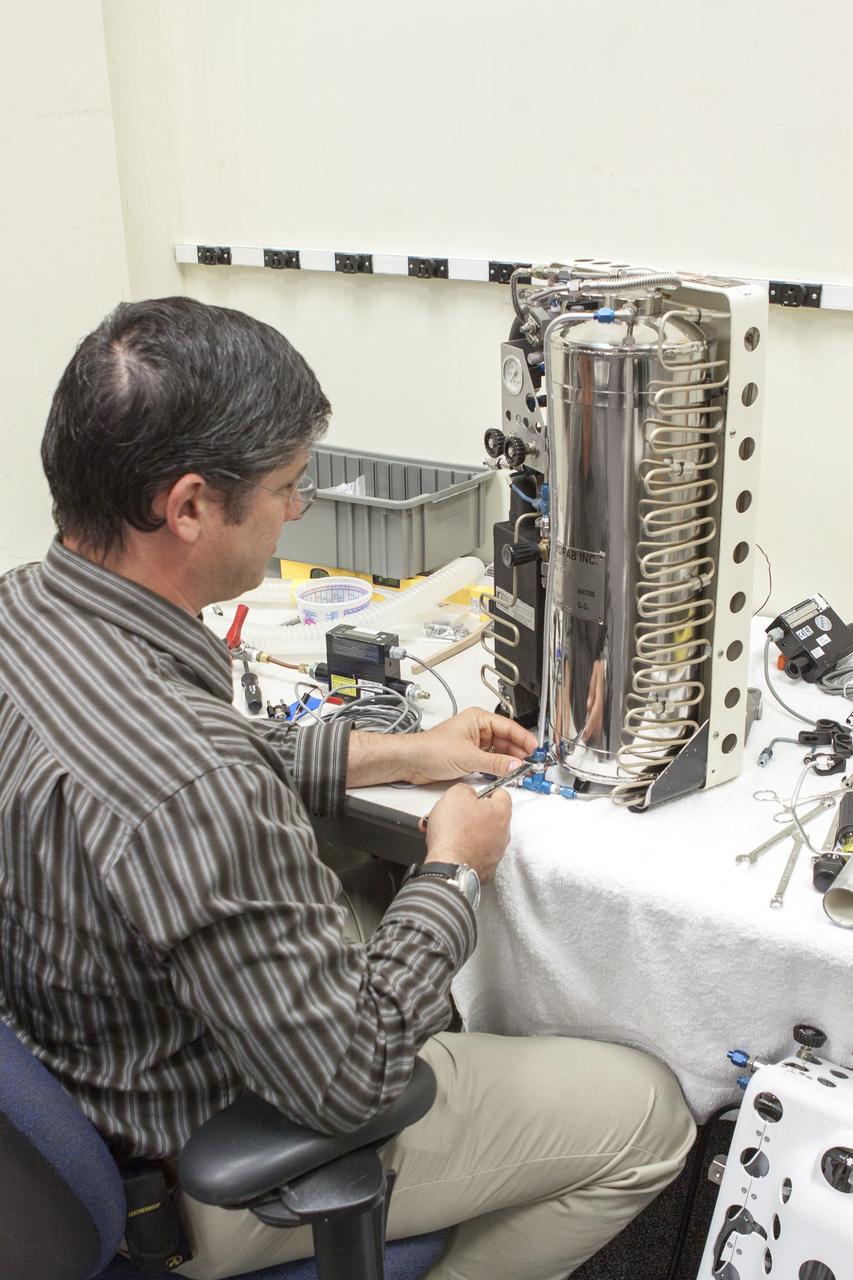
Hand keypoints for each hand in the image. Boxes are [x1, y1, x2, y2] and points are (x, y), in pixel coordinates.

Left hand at [399, 707, 537, 785]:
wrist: (412, 762)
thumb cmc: (431, 749)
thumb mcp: (468, 757)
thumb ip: (494, 763)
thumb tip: (515, 765)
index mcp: (477, 719)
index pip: (508, 727)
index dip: (523, 738)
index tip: (535, 749)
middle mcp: (477, 729)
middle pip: (505, 739)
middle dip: (518, 751)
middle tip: (530, 762)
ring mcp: (474, 743)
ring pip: (498, 751)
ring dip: (508, 760)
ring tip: (520, 769)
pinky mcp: (469, 756)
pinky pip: (490, 760)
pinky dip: (498, 766)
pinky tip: (505, 772)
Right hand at [421, 783, 510, 882]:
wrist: (448, 865)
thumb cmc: (453, 833)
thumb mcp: (455, 794)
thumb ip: (466, 789)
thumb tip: (467, 793)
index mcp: (500, 812)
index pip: (501, 794)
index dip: (486, 791)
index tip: (476, 794)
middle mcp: (503, 833)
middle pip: (491, 816)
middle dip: (474, 813)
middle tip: (457, 814)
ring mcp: (496, 852)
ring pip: (483, 836)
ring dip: (469, 832)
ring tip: (450, 832)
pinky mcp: (486, 868)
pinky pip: (478, 853)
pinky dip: (467, 849)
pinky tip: (453, 846)